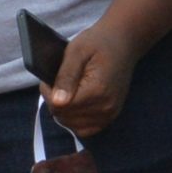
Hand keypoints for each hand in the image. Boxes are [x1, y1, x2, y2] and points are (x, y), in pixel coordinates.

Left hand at [46, 23, 141, 137]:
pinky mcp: (111, 116)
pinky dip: (75, 120)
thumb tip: (57, 102)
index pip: (59, 106)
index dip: (48, 92)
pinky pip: (85, 129)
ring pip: (72, 125)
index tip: (48, 77)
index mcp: (97, 90)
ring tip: (66, 91)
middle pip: (64, 116)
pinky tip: (74, 104)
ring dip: (64, 111)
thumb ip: (66, 76)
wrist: (123, 43)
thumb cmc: (98, 43)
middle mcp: (105, 106)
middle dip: (55, 101)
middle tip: (57, 82)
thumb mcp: (77, 51)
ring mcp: (110, 114)